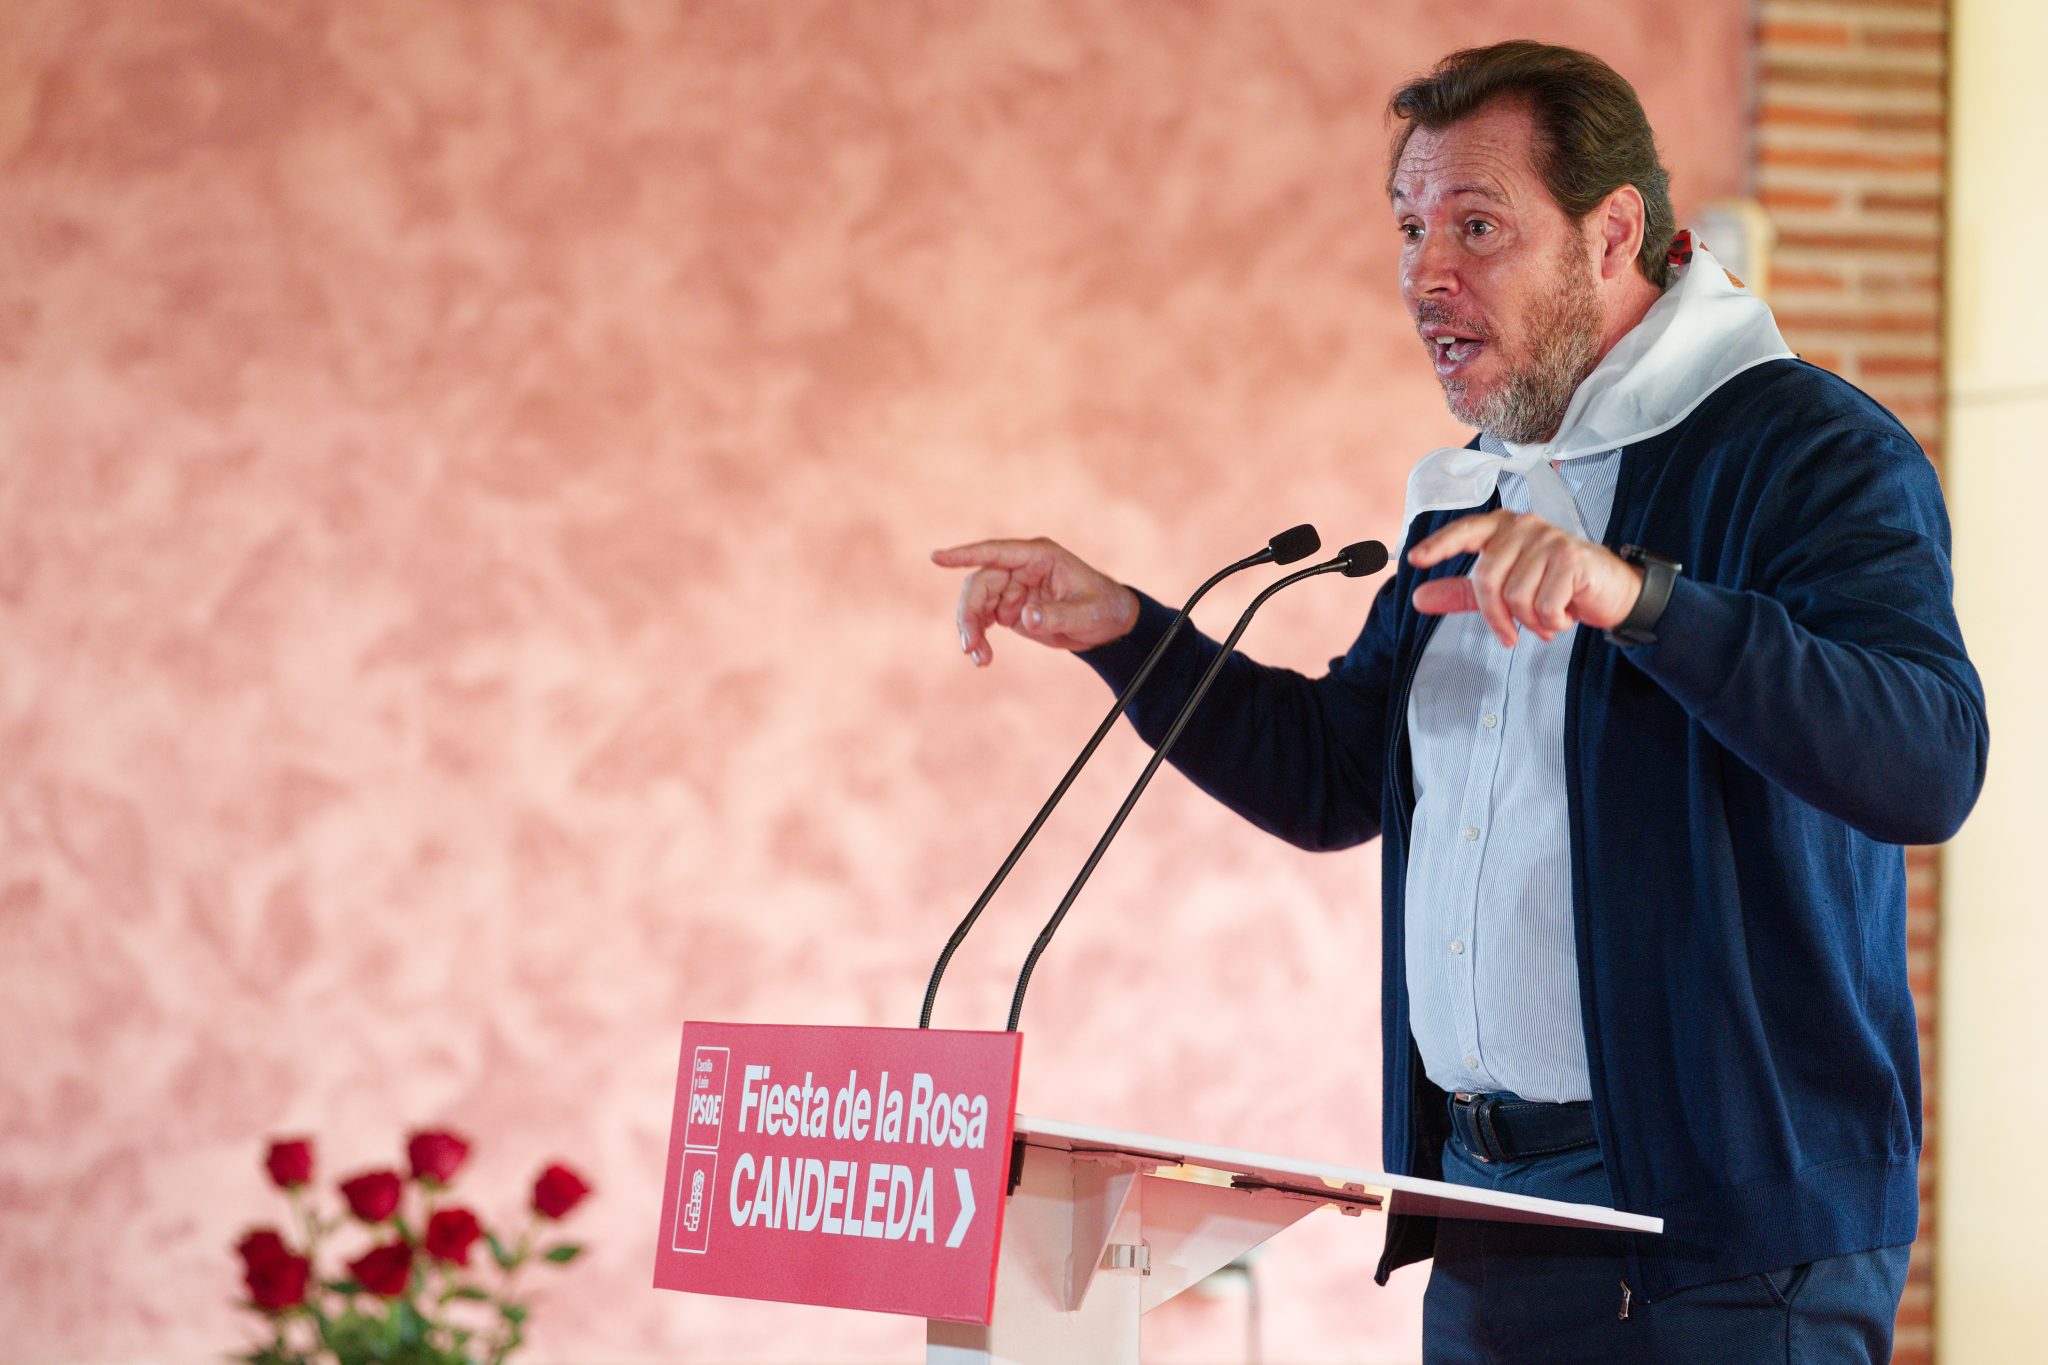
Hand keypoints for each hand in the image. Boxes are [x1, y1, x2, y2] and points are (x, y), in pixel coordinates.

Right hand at [931, 537, 1138, 665]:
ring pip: (976, 603)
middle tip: (970, 646)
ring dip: (971, 630)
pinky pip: (983, 619)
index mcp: (1039, 557)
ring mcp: (1012, 588)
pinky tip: (982, 656)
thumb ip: (1058, 614)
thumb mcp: (1088, 613)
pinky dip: (978, 637)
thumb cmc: (1103, 608)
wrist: (1109, 625)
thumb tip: (1025, 616)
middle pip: (979, 584)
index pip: (995, 552)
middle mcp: (1020, 568)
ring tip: (980, 659)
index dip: (964, 554)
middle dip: (969, 614)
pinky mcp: (1010, 608)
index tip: (937, 557)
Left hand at [1407, 510, 1644, 646]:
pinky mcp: (1571, 558)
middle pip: (1487, 578)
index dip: (1439, 545)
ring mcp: (1549, 539)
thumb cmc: (1554, 586)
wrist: (1609, 592)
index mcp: (1502, 527)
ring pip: (1516, 596)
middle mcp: (1523, 526)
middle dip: (1496, 617)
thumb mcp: (1502, 590)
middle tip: (1510, 636)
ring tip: (1547, 618)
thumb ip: (1461, 592)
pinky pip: (1544, 605)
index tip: (1414, 559)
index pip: (1464, 531)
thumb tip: (1418, 599)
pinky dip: (1552, 621)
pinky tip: (1565, 614)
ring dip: (1531, 621)